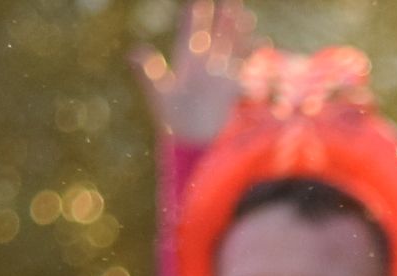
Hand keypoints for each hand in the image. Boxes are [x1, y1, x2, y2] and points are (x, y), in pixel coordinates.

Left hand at [132, 0, 258, 146]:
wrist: (193, 140)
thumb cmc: (173, 119)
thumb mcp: (158, 93)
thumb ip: (147, 72)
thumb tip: (134, 52)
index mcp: (185, 61)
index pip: (191, 31)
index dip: (195, 15)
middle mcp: (203, 64)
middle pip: (215, 34)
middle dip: (222, 17)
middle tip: (230, 0)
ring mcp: (218, 75)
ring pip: (230, 47)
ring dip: (238, 32)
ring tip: (246, 15)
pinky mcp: (230, 87)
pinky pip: (243, 67)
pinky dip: (252, 55)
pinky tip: (263, 43)